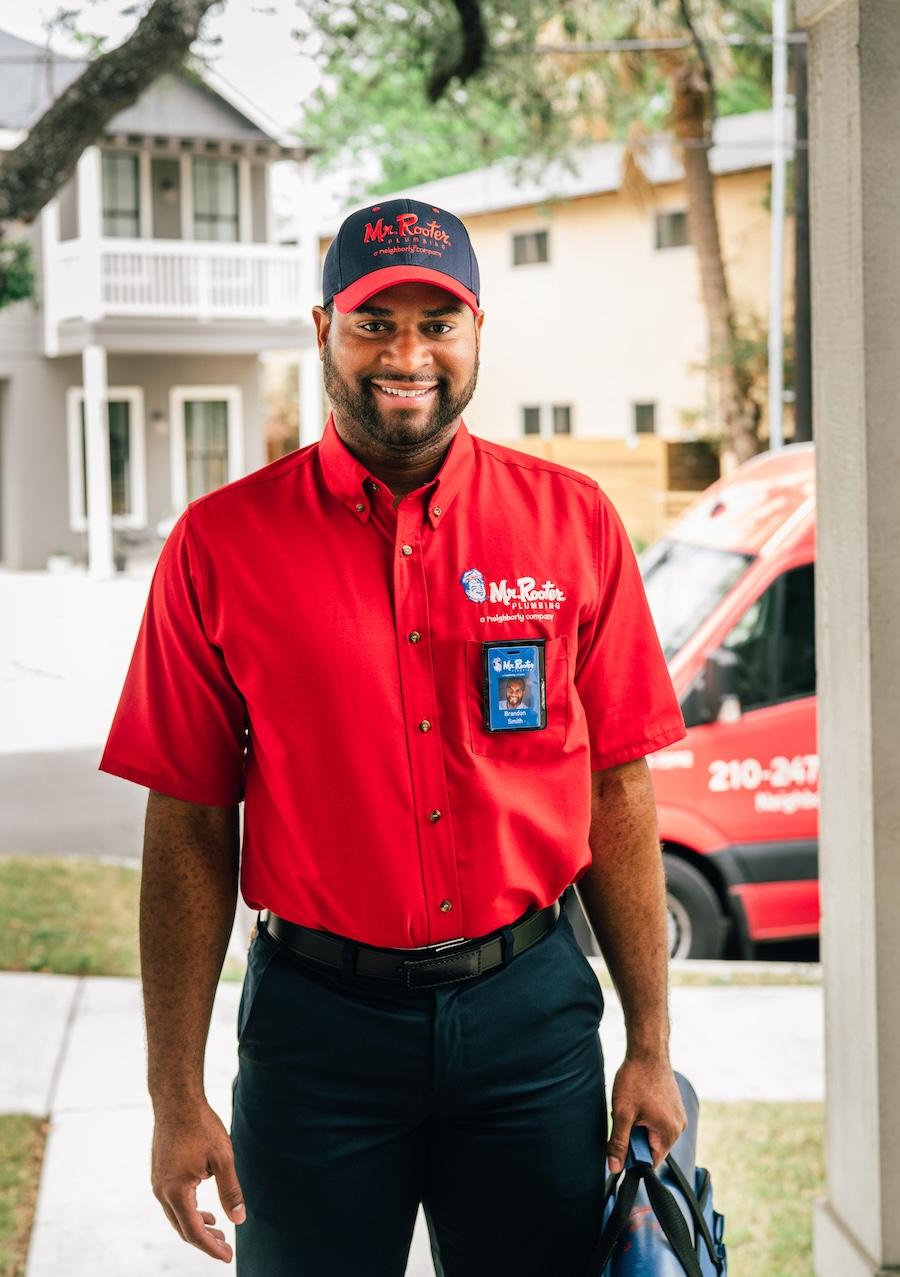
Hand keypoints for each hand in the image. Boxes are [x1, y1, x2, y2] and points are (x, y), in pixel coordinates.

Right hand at [151, 1098, 245, 1262]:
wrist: (176, 1101)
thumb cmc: (201, 1126)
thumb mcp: (222, 1158)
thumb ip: (230, 1191)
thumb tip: (238, 1220)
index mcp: (176, 1191)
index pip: (194, 1231)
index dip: (211, 1247)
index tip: (227, 1257)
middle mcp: (161, 1191)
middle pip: (182, 1228)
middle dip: (204, 1240)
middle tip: (225, 1246)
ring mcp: (157, 1182)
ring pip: (176, 1216)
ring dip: (196, 1226)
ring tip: (217, 1229)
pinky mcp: (159, 1173)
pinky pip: (172, 1202)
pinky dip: (188, 1212)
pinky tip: (203, 1209)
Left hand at [606, 1054, 686, 1173]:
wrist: (647, 1049)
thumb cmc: (636, 1078)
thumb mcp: (622, 1113)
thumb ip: (618, 1142)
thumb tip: (615, 1168)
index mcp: (669, 1133)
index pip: (651, 1161)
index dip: (633, 1159)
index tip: (619, 1147)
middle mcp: (679, 1126)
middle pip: (652, 1147)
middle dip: (634, 1138)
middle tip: (623, 1120)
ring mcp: (678, 1115)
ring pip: (653, 1133)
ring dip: (638, 1126)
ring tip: (630, 1108)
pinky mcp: (673, 1105)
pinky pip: (657, 1121)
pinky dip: (644, 1117)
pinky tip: (636, 1102)